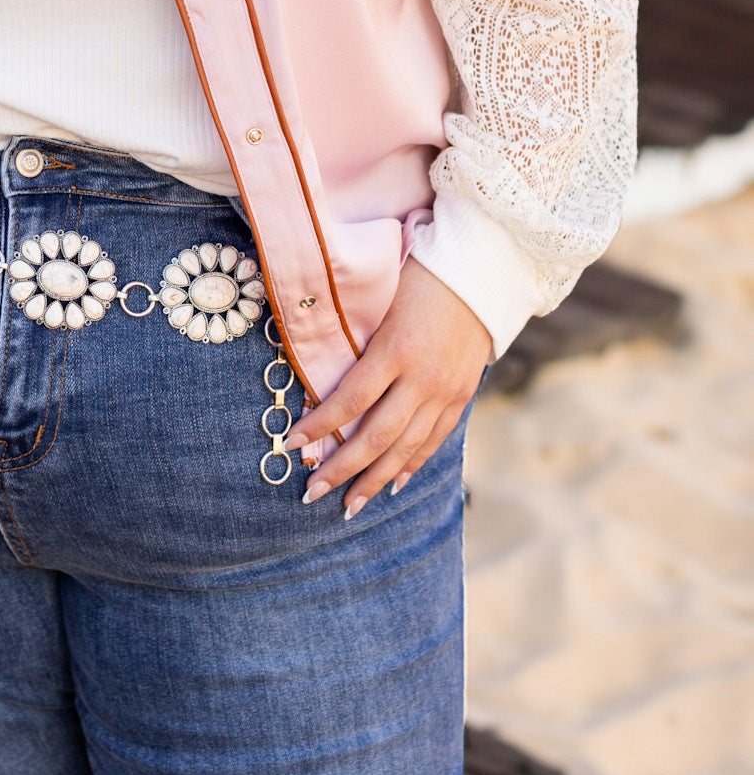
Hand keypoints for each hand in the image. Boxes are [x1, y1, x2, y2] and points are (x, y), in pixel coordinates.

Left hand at [287, 258, 490, 516]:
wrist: (482, 268)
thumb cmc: (420, 273)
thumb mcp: (382, 299)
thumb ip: (357, 337)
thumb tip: (320, 371)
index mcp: (396, 349)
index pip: (350, 401)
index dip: (320, 427)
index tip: (292, 444)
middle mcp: (423, 378)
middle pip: (377, 436)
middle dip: (342, 469)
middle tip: (312, 493)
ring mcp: (446, 391)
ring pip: (406, 448)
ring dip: (374, 480)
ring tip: (348, 506)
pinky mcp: (461, 396)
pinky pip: (433, 440)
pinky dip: (411, 464)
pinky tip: (392, 483)